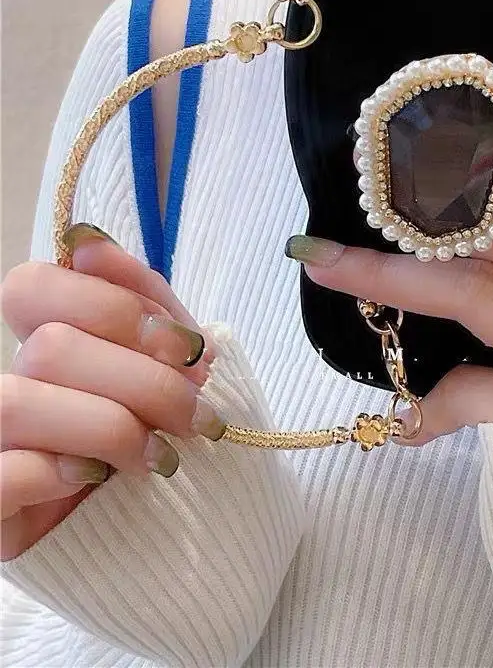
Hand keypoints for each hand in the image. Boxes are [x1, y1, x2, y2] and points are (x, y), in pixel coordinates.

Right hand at [0, 227, 223, 558]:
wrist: (170, 524)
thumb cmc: (167, 429)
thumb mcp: (173, 361)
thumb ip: (144, 301)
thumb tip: (90, 244)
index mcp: (47, 342)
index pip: (33, 285)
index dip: (113, 305)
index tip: (188, 346)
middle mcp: (9, 383)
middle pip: (49, 347)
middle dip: (144, 380)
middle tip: (197, 415)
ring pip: (19, 401)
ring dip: (113, 426)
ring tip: (164, 457)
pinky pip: (1, 472)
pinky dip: (62, 471)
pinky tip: (100, 480)